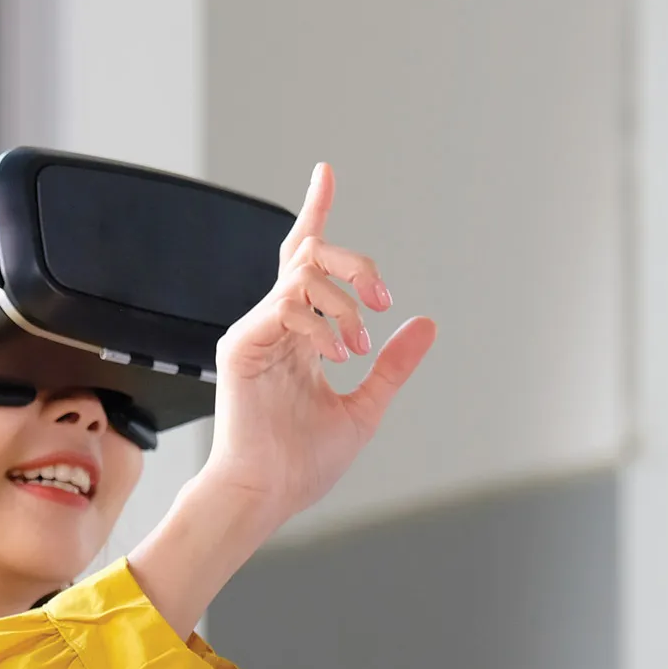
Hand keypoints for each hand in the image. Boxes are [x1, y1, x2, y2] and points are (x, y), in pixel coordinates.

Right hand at [197, 160, 436, 529]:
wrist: (267, 496)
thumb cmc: (302, 463)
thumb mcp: (366, 406)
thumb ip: (392, 365)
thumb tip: (426, 324)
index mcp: (298, 336)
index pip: (305, 261)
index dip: (316, 212)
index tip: (325, 173)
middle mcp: (273, 327)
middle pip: (310, 254)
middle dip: (355, 263)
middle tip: (383, 300)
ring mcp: (254, 334)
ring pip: (302, 274)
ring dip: (344, 303)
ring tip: (358, 348)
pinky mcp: (241, 346)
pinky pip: (284, 305)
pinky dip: (318, 323)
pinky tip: (334, 355)